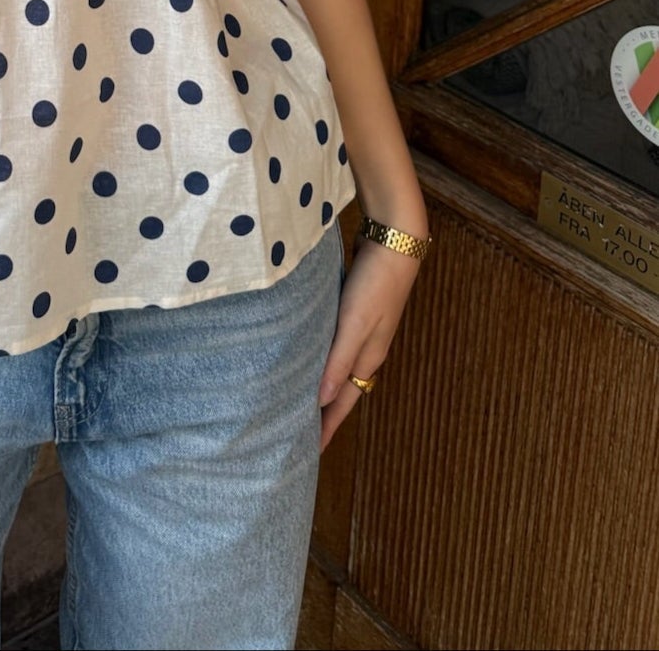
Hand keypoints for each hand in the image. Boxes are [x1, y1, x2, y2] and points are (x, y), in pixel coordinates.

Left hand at [318, 240, 421, 452]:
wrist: (395, 242)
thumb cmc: (376, 284)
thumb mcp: (355, 323)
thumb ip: (338, 359)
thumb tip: (322, 400)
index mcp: (368, 357)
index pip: (343, 402)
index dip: (327, 427)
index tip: (310, 453)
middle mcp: (367, 350)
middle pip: (342, 391)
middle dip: (325, 414)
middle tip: (300, 434)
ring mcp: (364, 331)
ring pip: (340, 370)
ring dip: (324, 387)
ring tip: (303, 401)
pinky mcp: (356, 313)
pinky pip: (337, 347)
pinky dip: (325, 360)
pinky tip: (312, 356)